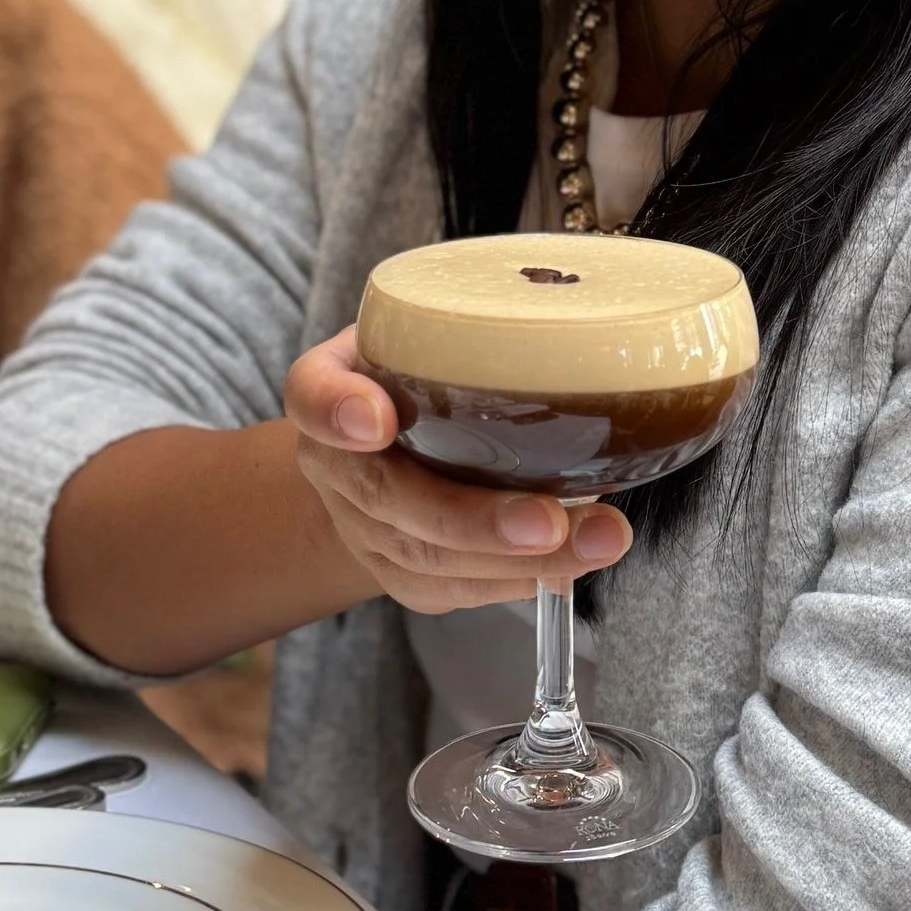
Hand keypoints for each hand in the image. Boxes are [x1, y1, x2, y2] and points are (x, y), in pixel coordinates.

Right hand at [286, 327, 632, 612]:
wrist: (376, 444)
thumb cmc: (419, 369)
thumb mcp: (426, 327)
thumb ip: (471, 323)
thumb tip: (574, 321)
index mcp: (328, 386)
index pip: (312, 394)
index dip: (338, 410)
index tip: (376, 420)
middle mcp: (334, 464)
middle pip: (386, 498)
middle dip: (473, 520)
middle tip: (550, 522)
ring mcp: (360, 527)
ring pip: (427, 558)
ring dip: (519, 560)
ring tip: (598, 539)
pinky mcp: (396, 572)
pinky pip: (450, 589)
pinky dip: (515, 581)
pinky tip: (570, 563)